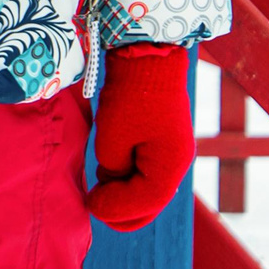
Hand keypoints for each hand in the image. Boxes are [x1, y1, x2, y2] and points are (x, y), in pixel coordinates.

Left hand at [86, 45, 194, 231]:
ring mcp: (172, 152)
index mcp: (170, 165)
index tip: (91, 205)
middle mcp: (177, 163)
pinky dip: (130, 180)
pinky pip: (148, 171)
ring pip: (150, 188)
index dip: (117, 210)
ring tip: (98, 192)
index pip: (145, 202)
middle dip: (123, 211)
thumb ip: (112, 169)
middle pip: (152, 202)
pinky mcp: (163, 141)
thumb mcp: (113, 137)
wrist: (148, 56)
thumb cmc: (130, 95)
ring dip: (125, 196)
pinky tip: (110, 175)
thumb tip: (111, 181)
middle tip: (96, 209)